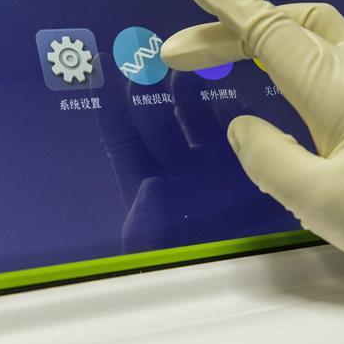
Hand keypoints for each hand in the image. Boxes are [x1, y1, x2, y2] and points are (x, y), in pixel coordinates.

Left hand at [91, 54, 299, 252]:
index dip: (108, 102)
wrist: (242, 278)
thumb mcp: (155, 252)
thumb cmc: (187, 263)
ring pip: (192, 112)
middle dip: (149, 88)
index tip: (101, 67)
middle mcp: (172, 161)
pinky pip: (235, 125)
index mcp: (144, 177)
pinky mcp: (242, 160)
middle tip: (149, 64)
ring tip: (185, 71)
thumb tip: (150, 186)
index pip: (120, 132)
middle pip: (155, 115)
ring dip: (186, 89)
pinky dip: (233, 106)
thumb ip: (144, 224)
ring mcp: (207, 157)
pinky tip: (232, 88)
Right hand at [161, 0, 343, 320]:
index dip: (226, 4)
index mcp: (335, 86)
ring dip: (263, 33)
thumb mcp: (316, 199)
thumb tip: (243, 127)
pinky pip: (331, 51)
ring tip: (222, 52)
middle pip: (287, 24)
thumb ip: (267, 157)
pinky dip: (292, 48)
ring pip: (312, 32)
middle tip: (182, 52)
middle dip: (230, 27)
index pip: (268, 30)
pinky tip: (279, 73)